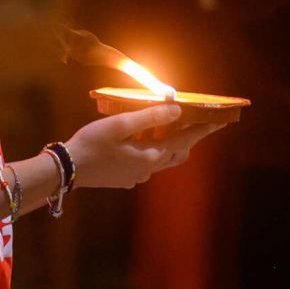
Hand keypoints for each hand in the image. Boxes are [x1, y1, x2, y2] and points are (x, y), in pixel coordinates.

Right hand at [66, 104, 226, 188]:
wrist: (68, 170)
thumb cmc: (91, 144)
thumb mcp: (119, 125)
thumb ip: (149, 117)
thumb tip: (176, 109)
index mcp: (150, 154)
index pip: (184, 138)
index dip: (203, 128)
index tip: (221, 120)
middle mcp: (148, 168)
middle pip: (178, 151)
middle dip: (190, 137)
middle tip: (200, 123)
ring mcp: (137, 176)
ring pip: (164, 159)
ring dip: (172, 144)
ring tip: (172, 129)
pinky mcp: (126, 179)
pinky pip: (148, 164)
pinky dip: (154, 151)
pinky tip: (142, 142)